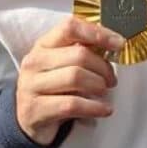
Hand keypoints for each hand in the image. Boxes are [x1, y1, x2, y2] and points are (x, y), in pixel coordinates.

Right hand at [16, 18, 123, 145]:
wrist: (27, 119)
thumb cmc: (53, 88)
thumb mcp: (63, 65)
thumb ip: (82, 52)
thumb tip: (114, 43)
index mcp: (43, 45)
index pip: (70, 28)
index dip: (98, 33)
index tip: (118, 43)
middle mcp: (34, 62)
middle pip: (79, 55)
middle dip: (103, 67)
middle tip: (111, 79)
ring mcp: (31, 86)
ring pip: (76, 77)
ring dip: (98, 85)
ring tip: (104, 92)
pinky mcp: (35, 110)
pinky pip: (72, 104)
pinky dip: (94, 107)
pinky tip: (104, 109)